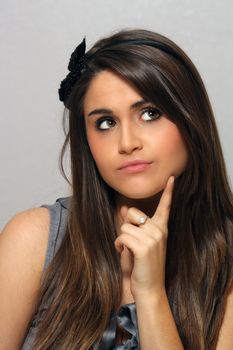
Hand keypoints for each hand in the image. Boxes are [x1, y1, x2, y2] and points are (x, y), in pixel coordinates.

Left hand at [114, 176, 174, 298]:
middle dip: (126, 226)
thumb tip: (124, 208)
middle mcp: (159, 231)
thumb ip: (133, 224)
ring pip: (125, 226)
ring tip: (128, 250)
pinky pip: (122, 236)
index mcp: (161, 228)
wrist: (149, 287)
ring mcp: (153, 238)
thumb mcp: (139, 241)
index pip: (165, 207)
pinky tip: (124, 253)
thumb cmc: (143, 264)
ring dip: (121, 238)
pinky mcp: (144, 247)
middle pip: (133, 213)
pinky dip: (119, 245)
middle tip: (130, 241)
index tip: (171, 178)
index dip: (168, 192)